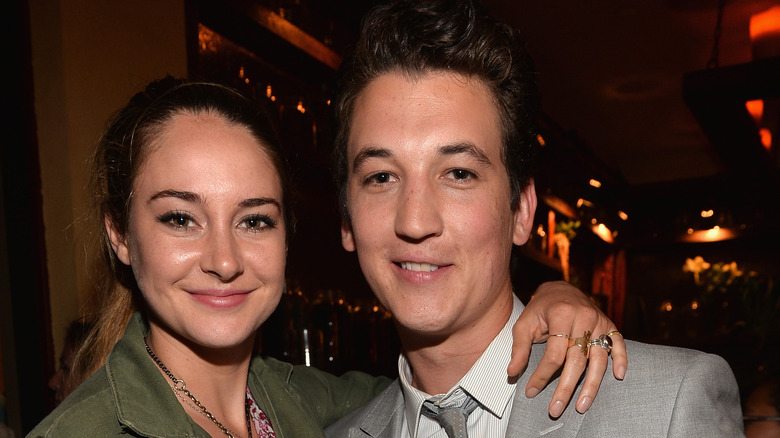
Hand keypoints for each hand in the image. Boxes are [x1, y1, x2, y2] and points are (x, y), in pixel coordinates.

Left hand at [507, 281, 626, 417]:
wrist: (560, 289)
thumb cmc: (540, 309)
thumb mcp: (524, 324)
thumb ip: (519, 348)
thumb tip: (512, 373)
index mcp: (561, 314)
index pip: (554, 353)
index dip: (542, 375)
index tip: (531, 391)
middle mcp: (583, 317)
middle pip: (576, 360)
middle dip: (566, 388)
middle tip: (556, 409)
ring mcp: (599, 321)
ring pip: (598, 358)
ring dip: (591, 385)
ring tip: (582, 406)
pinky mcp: (609, 325)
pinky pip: (618, 344)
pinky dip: (620, 359)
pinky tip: (618, 376)